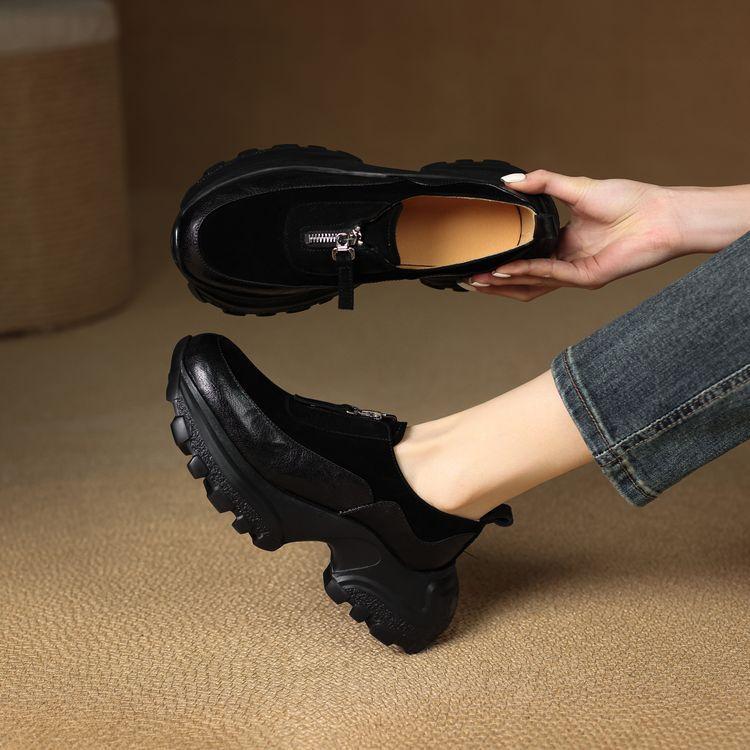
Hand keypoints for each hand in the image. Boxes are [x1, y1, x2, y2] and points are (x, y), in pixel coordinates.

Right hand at [468, 170, 682, 300]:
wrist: (660, 213)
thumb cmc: (629, 199)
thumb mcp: (575, 186)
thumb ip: (542, 182)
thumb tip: (509, 180)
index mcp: (563, 242)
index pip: (524, 257)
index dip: (499, 259)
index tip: (477, 257)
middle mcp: (566, 260)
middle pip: (522, 278)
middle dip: (493, 281)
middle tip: (468, 278)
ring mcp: (575, 272)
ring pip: (531, 285)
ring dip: (504, 284)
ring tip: (479, 281)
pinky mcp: (586, 277)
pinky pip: (550, 276)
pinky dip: (526, 272)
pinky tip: (506, 268)